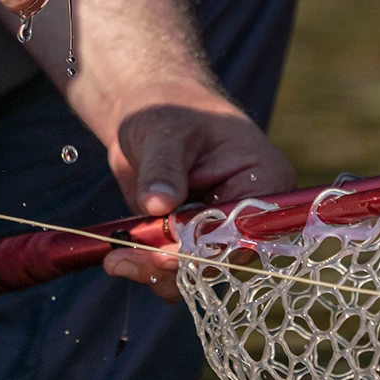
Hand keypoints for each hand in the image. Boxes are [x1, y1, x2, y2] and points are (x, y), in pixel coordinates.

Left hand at [101, 80, 295, 301]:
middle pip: (221, 258)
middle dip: (172, 264)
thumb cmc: (170, 107)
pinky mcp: (193, 240)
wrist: (151, 112)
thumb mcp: (164, 131)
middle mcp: (250, 213)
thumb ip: (163, 169)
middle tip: (122, 261)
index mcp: (265, 180)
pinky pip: (177, 268)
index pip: (243, 229)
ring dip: (155, 271)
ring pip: (197, 271)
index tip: (162, 255)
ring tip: (115, 258)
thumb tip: (159, 205)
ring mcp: (221, 229)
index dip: (205, 247)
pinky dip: (148, 266)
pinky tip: (119, 254)